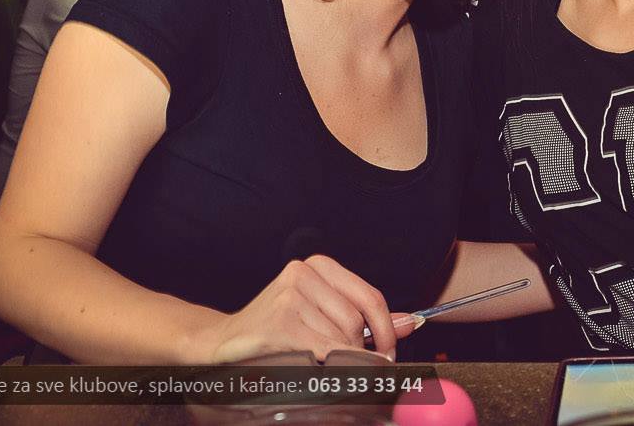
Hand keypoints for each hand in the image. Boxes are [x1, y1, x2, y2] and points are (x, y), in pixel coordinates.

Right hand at [189, 255, 414, 364]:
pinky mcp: (280, 322)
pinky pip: (324, 351)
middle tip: (343, 363)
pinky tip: (312, 366)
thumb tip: (409, 323)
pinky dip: (328, 365)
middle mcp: (303, 274)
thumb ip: (364, 318)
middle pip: (356, 321)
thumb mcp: (321, 314)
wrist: (224, 342)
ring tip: (312, 360)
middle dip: (357, 350)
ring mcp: (290, 296)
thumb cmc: (277, 330)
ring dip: (336, 360)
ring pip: (341, 338)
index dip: (386, 329)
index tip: (390, 351)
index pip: (369, 297)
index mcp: (318, 266)